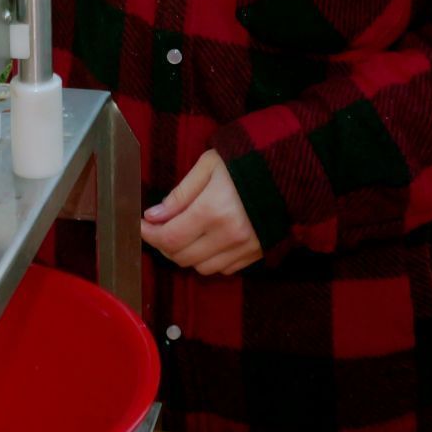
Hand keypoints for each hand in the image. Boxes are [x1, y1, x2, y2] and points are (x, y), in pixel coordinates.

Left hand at [139, 150, 261, 275]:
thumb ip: (180, 194)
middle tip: (160, 227)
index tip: (142, 225)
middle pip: (182, 257)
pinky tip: (208, 239)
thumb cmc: (245, 162)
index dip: (150, 235)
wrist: (290, 170)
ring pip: (201, 268)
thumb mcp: (208, 166)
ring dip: (186, 254)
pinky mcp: (255, 254)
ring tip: (184, 233)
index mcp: (213, 210)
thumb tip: (153, 216)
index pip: (170, 237)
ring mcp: (244, 248)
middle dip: (164, 244)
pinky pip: (223, 269)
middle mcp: (229, 235)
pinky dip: (209, 259)